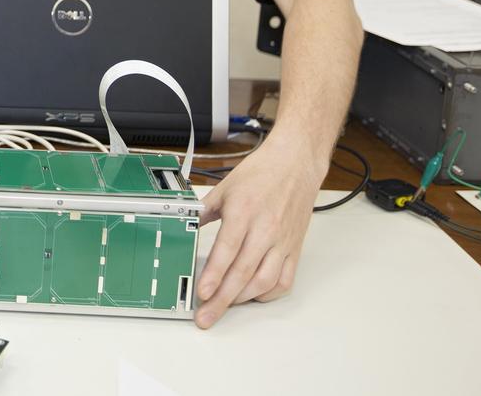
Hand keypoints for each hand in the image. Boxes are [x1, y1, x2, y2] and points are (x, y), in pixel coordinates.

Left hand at [193, 135, 326, 328]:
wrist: (295, 164)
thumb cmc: (261, 173)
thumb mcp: (224, 187)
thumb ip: (204, 211)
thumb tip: (184, 225)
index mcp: (244, 212)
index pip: (227, 250)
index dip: (214, 274)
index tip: (202, 292)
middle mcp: (265, 229)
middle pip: (243, 272)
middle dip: (223, 299)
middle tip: (207, 315)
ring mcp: (282, 241)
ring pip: (265, 281)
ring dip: (242, 298)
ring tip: (224, 306)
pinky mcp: (295, 248)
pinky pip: (285, 280)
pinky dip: (268, 293)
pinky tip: (252, 296)